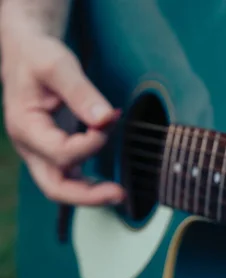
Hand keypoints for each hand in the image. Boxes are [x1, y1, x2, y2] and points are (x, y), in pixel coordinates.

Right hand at [1, 29, 124, 205]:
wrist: (26, 53)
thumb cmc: (37, 57)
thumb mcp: (58, 65)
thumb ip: (82, 93)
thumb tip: (106, 119)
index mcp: (25, 126)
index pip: (60, 152)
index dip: (91, 144)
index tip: (110, 121)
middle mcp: (30, 146)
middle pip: (54, 187)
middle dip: (87, 196)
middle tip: (119, 193)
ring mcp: (41, 153)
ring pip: (62, 188)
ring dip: (91, 195)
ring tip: (120, 194)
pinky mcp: (54, 152)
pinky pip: (70, 178)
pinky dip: (90, 184)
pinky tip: (110, 184)